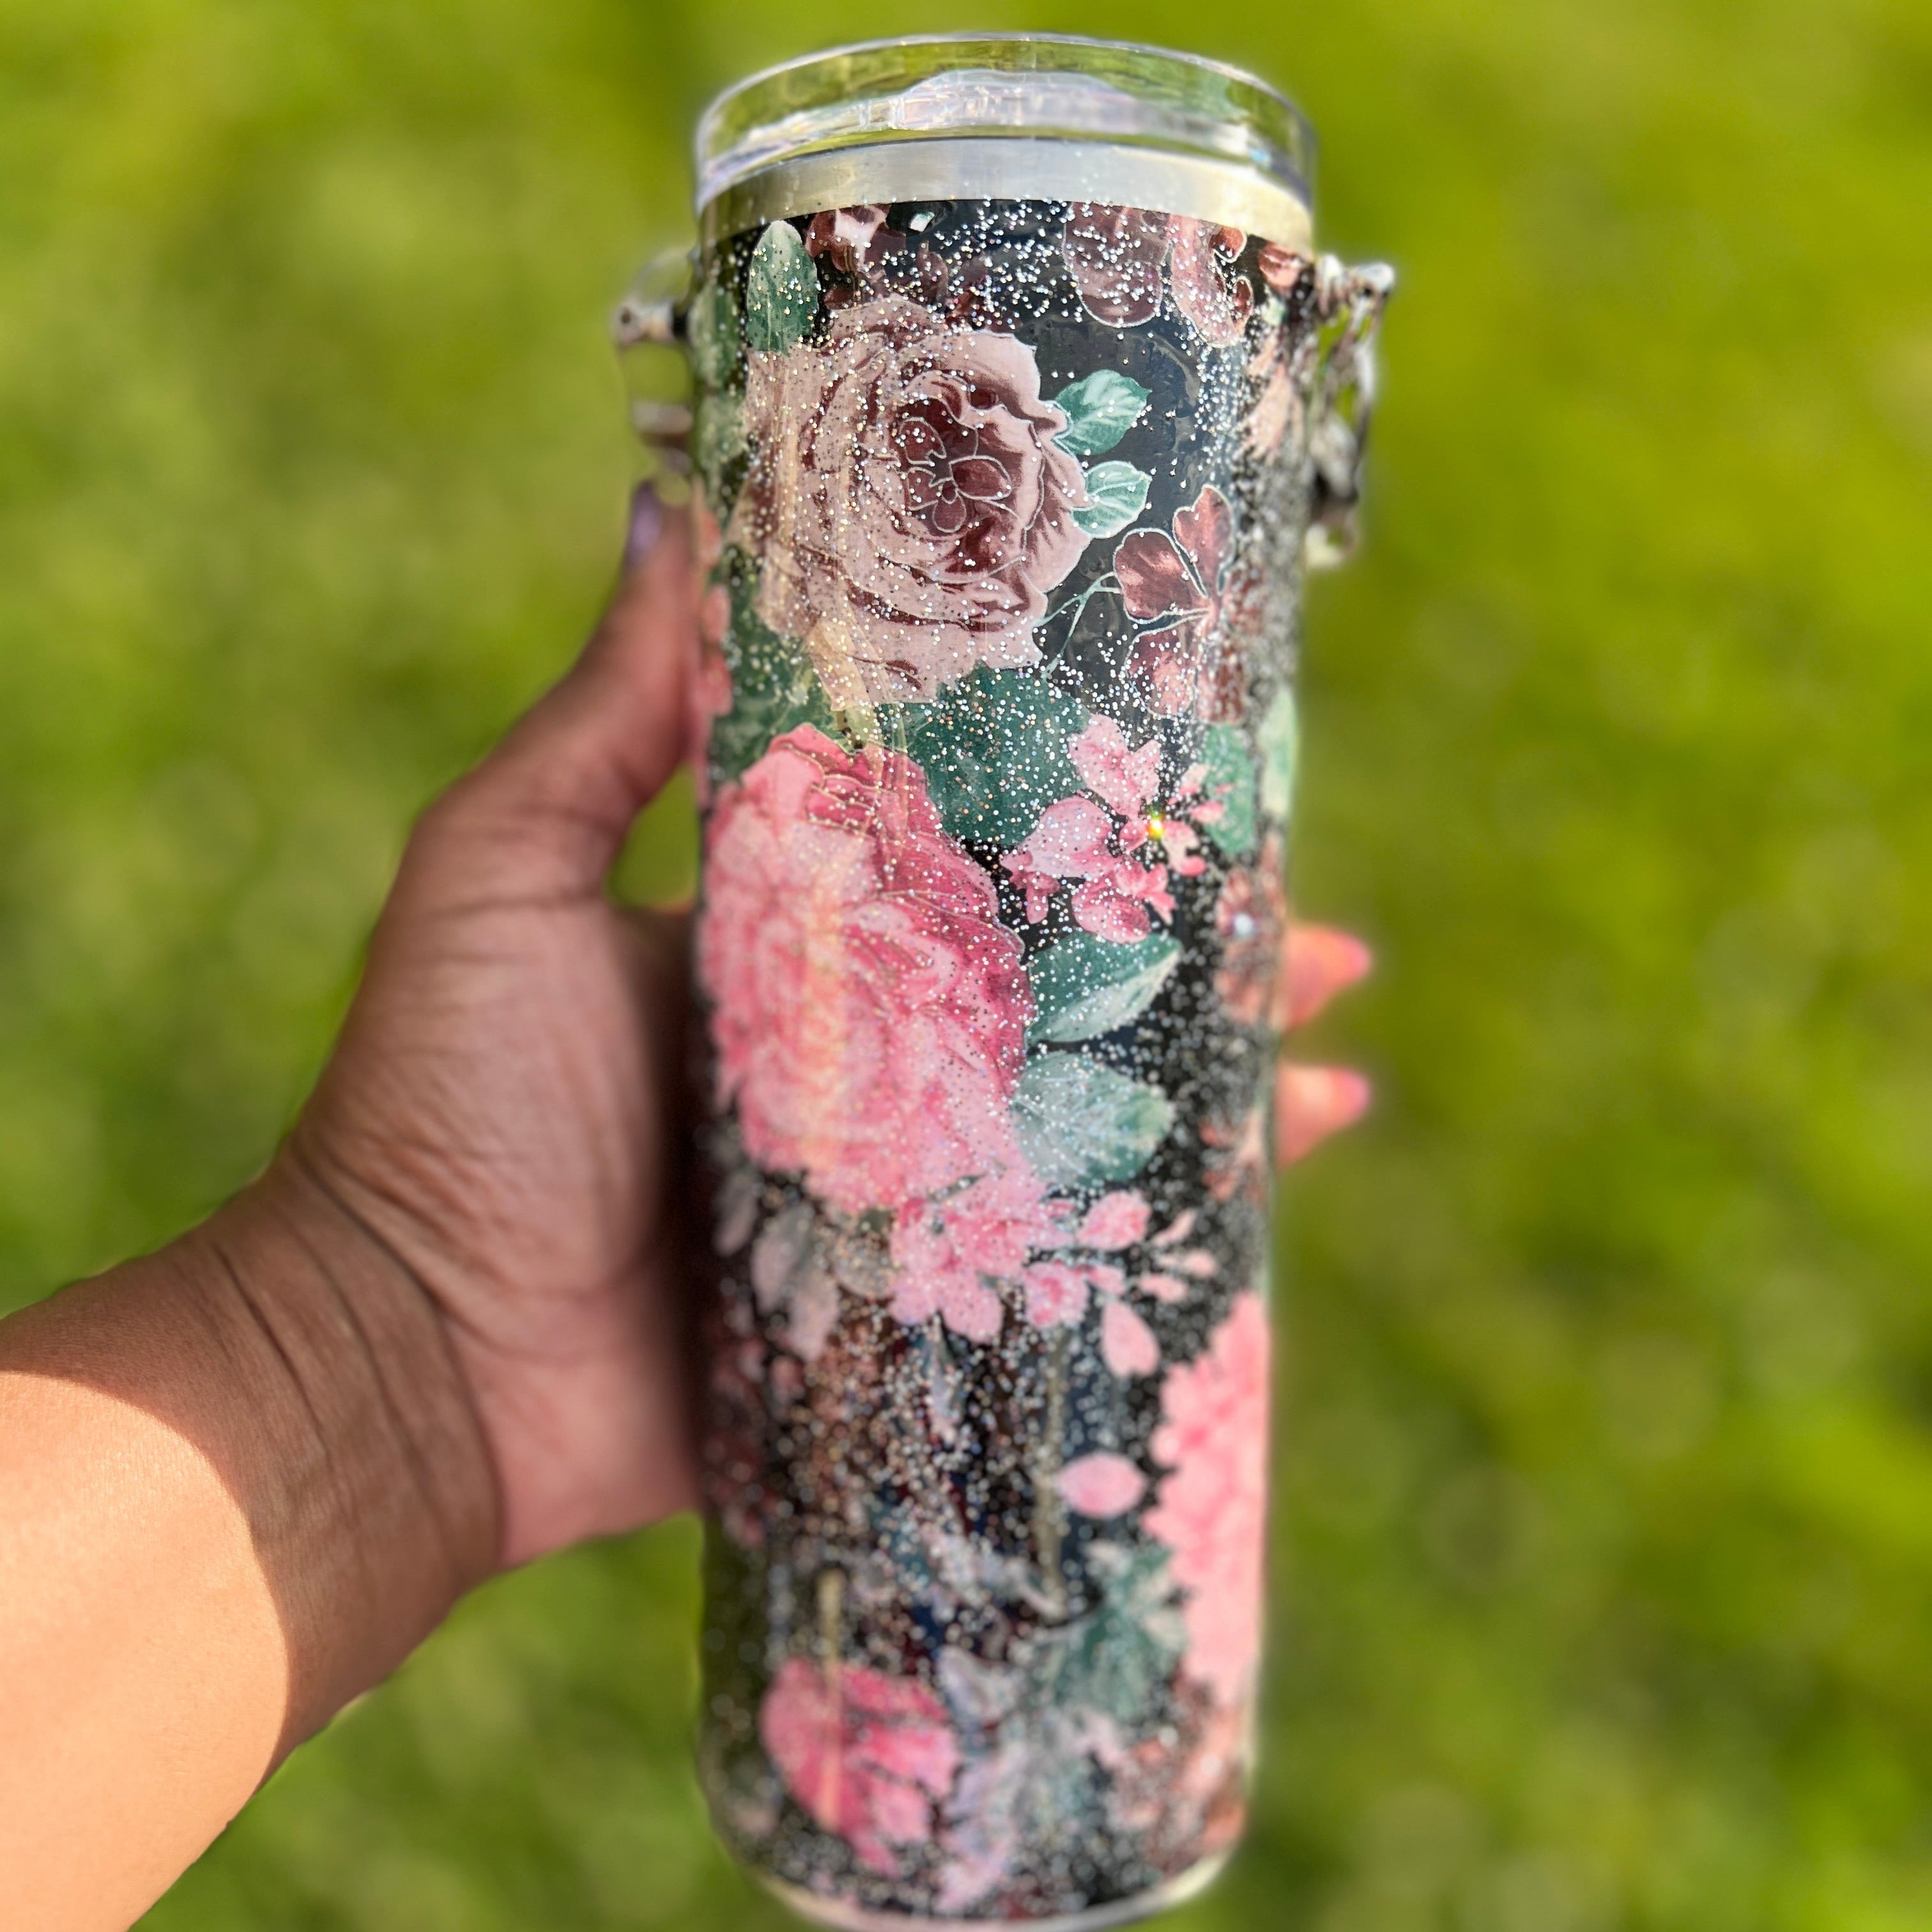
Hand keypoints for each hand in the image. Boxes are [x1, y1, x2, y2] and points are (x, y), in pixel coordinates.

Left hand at [274, 488, 1373, 1572]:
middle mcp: (848, 1063)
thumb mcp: (506, 871)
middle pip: (1044, 990)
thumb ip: (605, 717)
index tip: (1172, 759)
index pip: (955, 859)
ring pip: (1076, 1120)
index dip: (1062, 815)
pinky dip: (1158, 1237)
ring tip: (1334, 1035)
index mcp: (778, 950)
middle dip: (1177, 951)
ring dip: (1207, 1081)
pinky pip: (1048, 1268)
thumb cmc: (443, 1103)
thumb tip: (669, 509)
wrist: (408, 1360)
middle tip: (1309, 911)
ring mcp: (883, 1195)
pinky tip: (1263, 1200)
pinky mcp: (894, 1316)